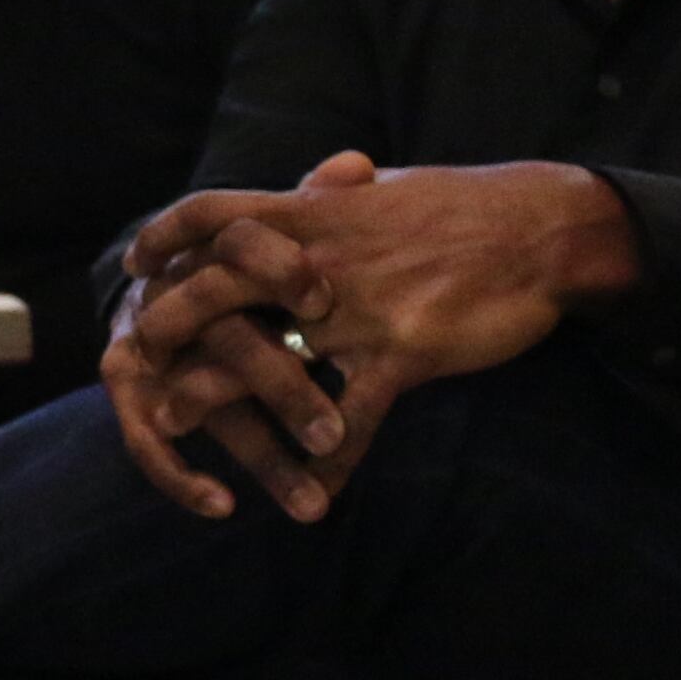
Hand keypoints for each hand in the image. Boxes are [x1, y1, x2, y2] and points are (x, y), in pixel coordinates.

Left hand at [108, 154, 635, 520]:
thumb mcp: (386, 189)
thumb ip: (336, 195)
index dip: (163, 236)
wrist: (546, 231)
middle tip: (135, 353)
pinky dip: (322, 462)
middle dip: (165, 323)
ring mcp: (358, 311)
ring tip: (171, 425)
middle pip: (214, 288)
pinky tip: (306, 497)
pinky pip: (349, 420)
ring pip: (262, 362)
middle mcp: (321, 259)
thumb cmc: (468, 206)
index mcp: (313, 213)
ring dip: (210, 400)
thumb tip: (313, 182)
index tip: (133, 264)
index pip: (212, 213)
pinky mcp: (402, 355)